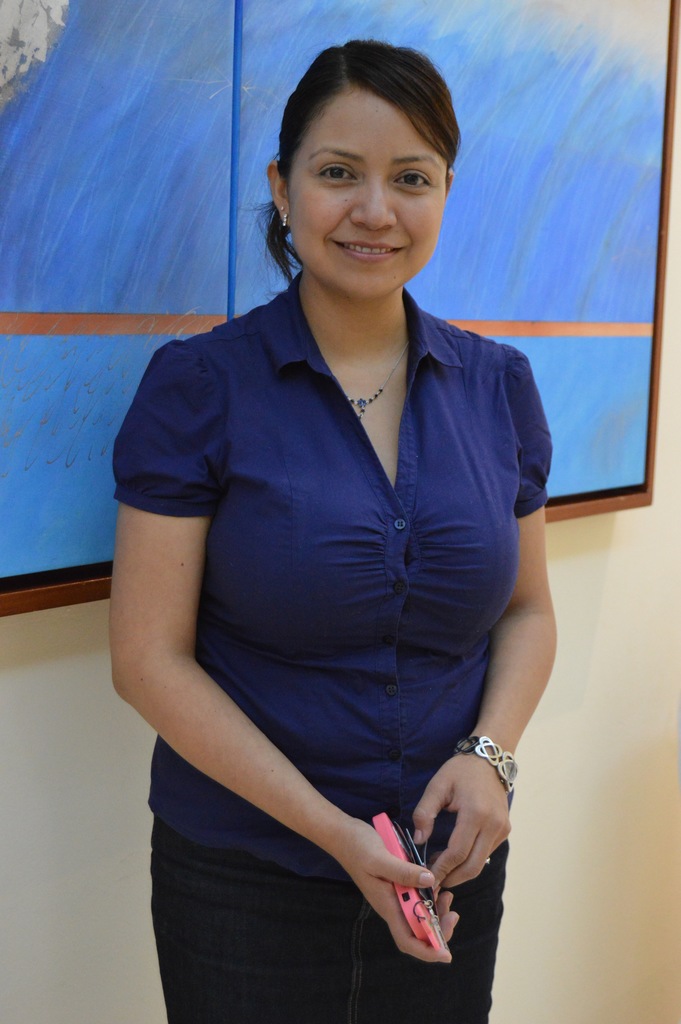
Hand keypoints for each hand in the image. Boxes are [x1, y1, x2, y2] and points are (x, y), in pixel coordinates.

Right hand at [331, 818, 458, 962]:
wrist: (344, 835)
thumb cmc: (358, 847)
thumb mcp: (380, 858)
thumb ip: (403, 872)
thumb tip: (430, 882)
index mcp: (387, 906)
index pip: (407, 940)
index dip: (427, 952)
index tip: (446, 954)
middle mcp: (392, 906)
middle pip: (417, 933)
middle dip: (438, 930)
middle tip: (453, 913)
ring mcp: (394, 897)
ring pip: (419, 917)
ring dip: (437, 914)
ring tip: (447, 896)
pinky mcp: (396, 885)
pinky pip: (416, 900)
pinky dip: (430, 898)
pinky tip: (436, 885)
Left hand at [412, 755, 510, 888]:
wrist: (489, 760)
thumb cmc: (460, 771)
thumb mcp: (437, 786)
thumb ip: (425, 813)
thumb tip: (419, 841)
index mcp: (476, 813)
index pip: (458, 852)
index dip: (442, 869)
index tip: (427, 877)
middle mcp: (493, 824)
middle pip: (473, 866)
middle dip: (452, 878)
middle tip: (434, 882)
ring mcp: (502, 829)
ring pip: (481, 863)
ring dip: (461, 871)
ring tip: (440, 868)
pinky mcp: (505, 830)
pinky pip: (486, 853)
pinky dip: (470, 860)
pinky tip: (454, 856)